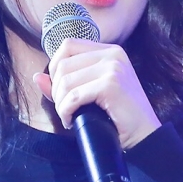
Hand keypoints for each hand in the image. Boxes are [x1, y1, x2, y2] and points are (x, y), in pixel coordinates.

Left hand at [33, 38, 160, 149]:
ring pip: (65, 81)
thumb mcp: (89, 96)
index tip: (61, 91)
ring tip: (69, 117)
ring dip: (60, 103)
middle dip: (56, 90)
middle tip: (65, 110)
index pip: (68, 45)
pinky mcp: (111, 85)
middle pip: (63, 64)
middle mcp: (112, 54)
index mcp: (109, 51)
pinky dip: (66, 111)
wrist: (145, 136)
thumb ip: (64, 85)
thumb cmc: (118, 118)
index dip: (55, 67)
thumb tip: (37, 77)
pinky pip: (74, 96)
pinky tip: (71, 121)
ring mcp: (113, 67)